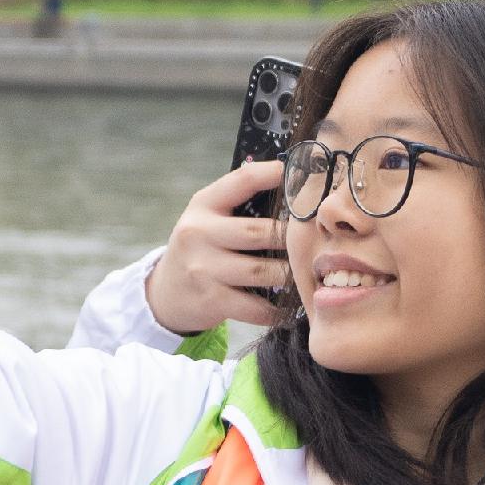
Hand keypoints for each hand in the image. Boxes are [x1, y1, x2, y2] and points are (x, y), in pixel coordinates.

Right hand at [142, 160, 294, 334]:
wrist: (166, 293)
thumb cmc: (202, 248)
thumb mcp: (209, 217)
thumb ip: (240, 201)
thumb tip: (293, 182)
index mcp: (204, 204)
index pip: (242, 181)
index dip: (273, 175)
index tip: (303, 174)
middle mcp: (199, 232)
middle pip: (258, 232)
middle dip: (291, 238)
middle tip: (318, 240)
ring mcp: (202, 268)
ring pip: (260, 271)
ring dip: (289, 274)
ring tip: (309, 272)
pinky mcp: (210, 299)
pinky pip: (253, 306)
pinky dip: (275, 310)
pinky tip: (289, 307)